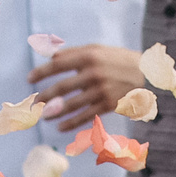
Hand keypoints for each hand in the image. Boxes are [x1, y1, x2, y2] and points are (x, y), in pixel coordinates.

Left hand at [30, 43, 146, 132]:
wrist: (146, 72)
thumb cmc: (116, 59)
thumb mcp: (96, 49)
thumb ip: (72, 53)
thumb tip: (49, 57)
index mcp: (88, 57)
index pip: (58, 65)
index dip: (41, 72)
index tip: (29, 79)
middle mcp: (94, 74)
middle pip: (62, 87)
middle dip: (45, 96)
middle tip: (33, 103)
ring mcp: (101, 90)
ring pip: (72, 104)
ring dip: (54, 112)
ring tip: (44, 115)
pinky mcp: (109, 105)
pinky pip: (85, 116)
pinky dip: (71, 123)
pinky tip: (60, 127)